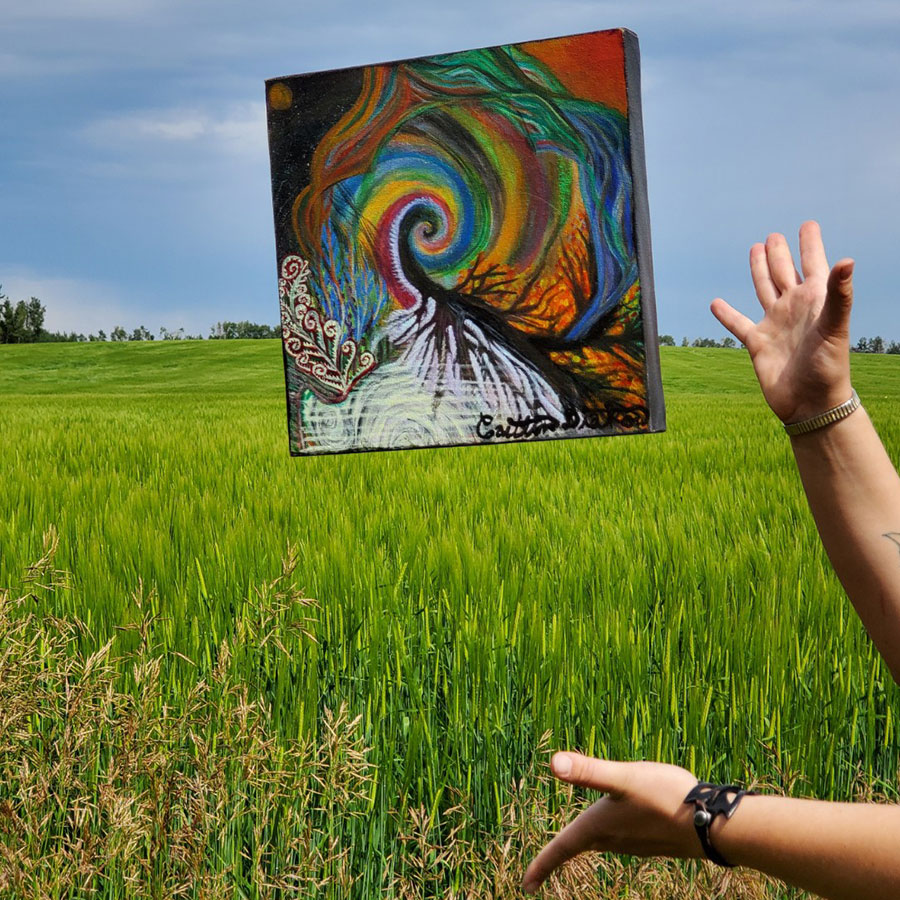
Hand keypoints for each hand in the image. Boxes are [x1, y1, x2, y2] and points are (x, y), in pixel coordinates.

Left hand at [521, 752, 700, 893]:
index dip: (541, 865)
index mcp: (599, 826)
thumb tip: (552, 763)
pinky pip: (623, 840)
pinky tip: (620, 824)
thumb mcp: (623, 777)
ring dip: (585, 843)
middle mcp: (615, 840)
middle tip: (542, 868)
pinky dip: (610, 835)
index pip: (562, 848)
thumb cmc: (665, 798)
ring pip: (602, 843)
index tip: (525, 885)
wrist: (713, 825)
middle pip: (579, 847)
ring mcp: (636, 843)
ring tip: (574, 843)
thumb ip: (588, 771)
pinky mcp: (654, 841)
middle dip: (560, 854)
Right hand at [710, 221, 854, 423]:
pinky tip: (716, 303)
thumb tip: (846, 260)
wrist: (810, 404)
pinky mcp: (757, 343)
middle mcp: (794, 308)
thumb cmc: (829, 367)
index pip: (813, 263)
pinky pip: (738, 324)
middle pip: (783, 272)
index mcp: (814, 300)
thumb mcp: (835, 327)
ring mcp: (775, 324)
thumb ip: (838, 294)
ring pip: (763, 290)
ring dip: (758, 270)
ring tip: (755, 251)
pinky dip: (726, 314)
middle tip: (774, 236)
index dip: (810, 243)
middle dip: (779, 253)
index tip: (808, 225)